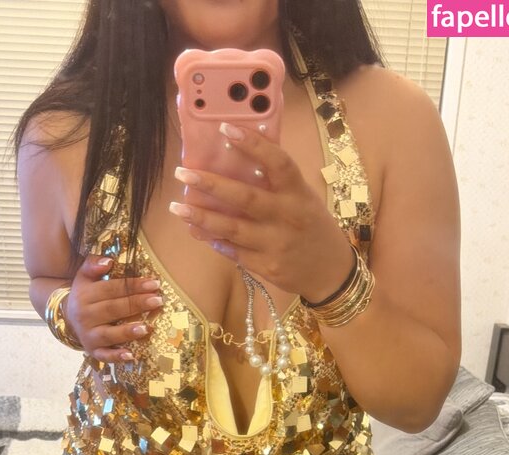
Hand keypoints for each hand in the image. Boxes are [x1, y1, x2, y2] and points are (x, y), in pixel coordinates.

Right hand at [64, 255, 162, 362]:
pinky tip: (131, 355)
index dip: (133, 286)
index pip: (112, 289)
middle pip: (113, 309)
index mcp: (84, 295)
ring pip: (109, 334)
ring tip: (146, 328)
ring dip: (127, 331)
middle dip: (136, 304)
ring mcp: (88, 335)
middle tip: (158, 300)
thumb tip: (108, 261)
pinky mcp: (92, 351)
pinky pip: (104, 356)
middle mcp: (85, 316)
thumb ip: (92, 265)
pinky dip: (116, 357)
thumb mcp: (84, 277)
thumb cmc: (85, 295)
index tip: (153, 284)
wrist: (68, 318)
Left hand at [168, 124, 353, 302]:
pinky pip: (235, 252)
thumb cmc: (313, 227)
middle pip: (244, 198)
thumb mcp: (304, 199)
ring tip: (178, 207)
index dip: (252, 144)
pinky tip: (199, 232)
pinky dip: (216, 241)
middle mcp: (288, 217)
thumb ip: (277, 184)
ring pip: (232, 229)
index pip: (277, 163)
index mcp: (298, 193)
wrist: (330, 272)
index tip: (224, 128)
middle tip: (182, 172)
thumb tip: (237, 160)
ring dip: (202, 218)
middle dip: (210, 184)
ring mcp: (276, 244)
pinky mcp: (267, 267)